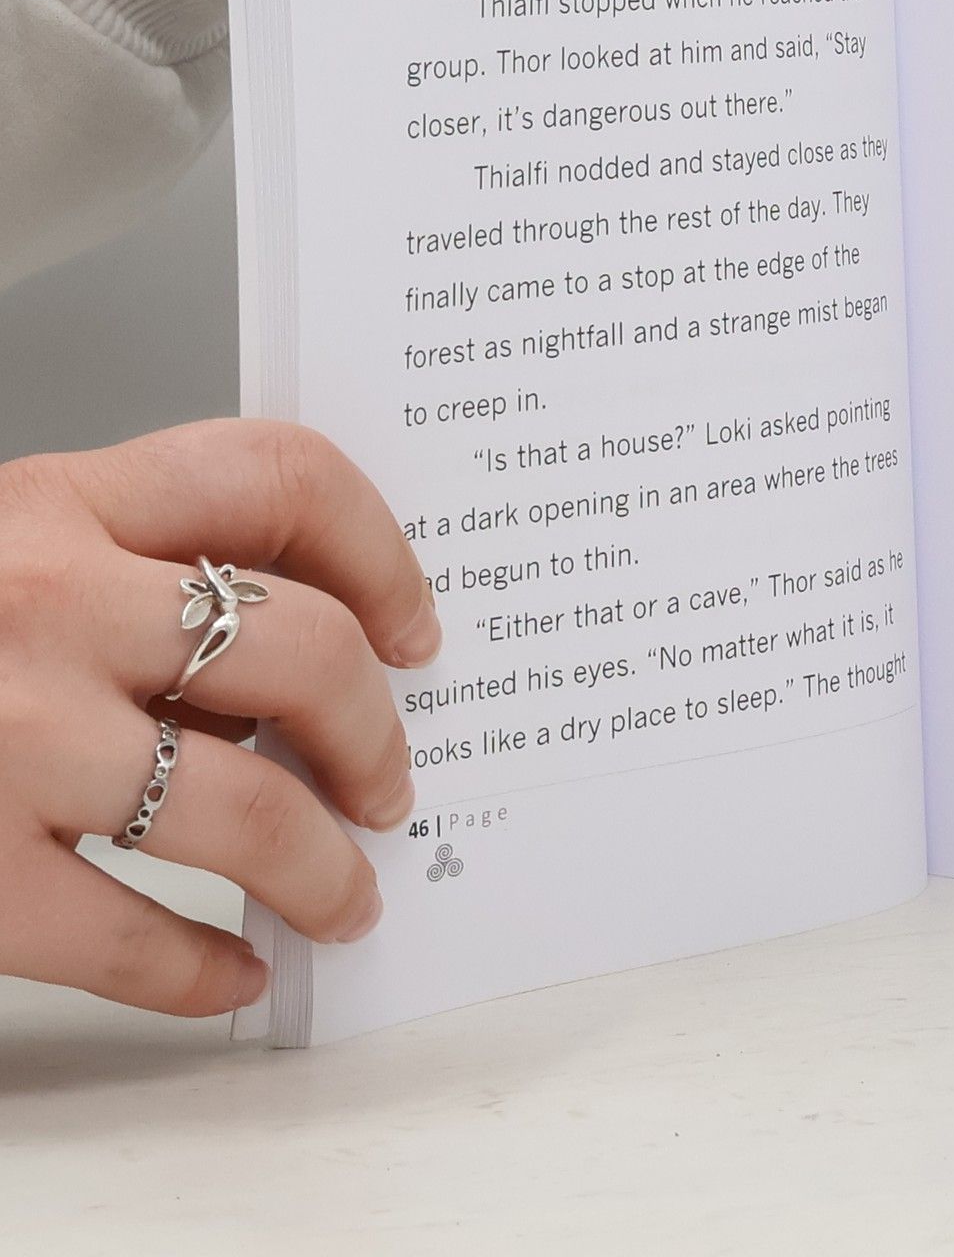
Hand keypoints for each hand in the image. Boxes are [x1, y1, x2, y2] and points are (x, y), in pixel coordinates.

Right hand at [0, 422, 438, 1015]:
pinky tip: (233, 970)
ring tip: (345, 891)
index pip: (280, 478)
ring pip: (246, 808)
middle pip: (301, 651)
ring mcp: (5, 742)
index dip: (382, 552)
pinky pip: (130, 935)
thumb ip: (131, 561)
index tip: (418, 625)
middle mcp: (42, 604)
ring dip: (324, 864)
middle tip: (391, 778)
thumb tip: (312, 643)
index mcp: (58, 501)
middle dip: (376, 731)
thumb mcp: (3, 544)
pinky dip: (204, 968)